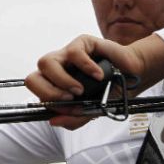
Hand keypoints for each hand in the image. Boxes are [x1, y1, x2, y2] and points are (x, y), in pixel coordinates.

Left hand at [25, 34, 145, 129]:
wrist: (132, 75)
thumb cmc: (110, 91)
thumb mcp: (92, 111)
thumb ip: (74, 119)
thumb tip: (53, 121)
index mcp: (54, 84)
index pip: (34, 91)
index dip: (46, 100)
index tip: (65, 107)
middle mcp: (57, 69)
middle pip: (31, 78)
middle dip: (48, 92)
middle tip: (70, 98)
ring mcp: (67, 54)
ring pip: (45, 62)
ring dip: (62, 81)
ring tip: (81, 89)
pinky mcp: (81, 43)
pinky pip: (74, 53)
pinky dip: (86, 67)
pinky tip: (99, 76)